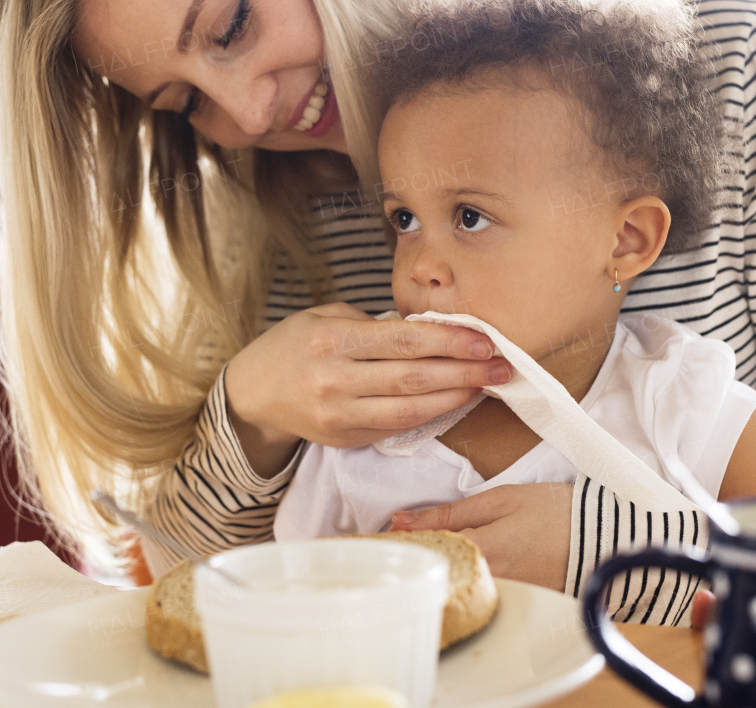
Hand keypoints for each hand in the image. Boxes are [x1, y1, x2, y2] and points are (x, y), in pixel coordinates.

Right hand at [226, 302, 509, 476]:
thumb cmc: (294, 346)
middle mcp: (335, 380)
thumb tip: (429, 331)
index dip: (450, 341)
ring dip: (455, 397)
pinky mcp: (345, 438)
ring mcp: (339, 415)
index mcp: (331, 340)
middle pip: (414, 378)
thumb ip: (373, 326)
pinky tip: (453, 401)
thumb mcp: (325, 317)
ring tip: (485, 385)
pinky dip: (431, 415)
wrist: (254, 393)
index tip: (484, 340)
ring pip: (410, 410)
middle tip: (502, 365)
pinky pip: (396, 427)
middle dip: (464, 371)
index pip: (404, 341)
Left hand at [391, 483, 571, 591]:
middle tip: (403, 544)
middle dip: (418, 560)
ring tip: (433, 552)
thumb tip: (401, 520)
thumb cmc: (555, 511)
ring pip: (456, 588)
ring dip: (441, 571)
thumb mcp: (500, 499)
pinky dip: (466, 582)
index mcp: (480, 552)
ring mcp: (503, 597)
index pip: (423, 554)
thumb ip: (449, 512)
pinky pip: (479, 596)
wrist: (606, 537)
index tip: (383, 536)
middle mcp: (488, 582)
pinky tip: (463, 566)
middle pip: (436, 576)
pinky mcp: (516, 604)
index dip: (401, 544)